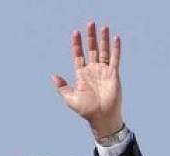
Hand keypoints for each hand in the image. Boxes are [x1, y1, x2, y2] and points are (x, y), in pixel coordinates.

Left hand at [52, 22, 123, 138]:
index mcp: (82, 74)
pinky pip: (115, 59)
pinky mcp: (113, 74)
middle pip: (91, 49)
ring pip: (103, 51)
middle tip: (90, 23)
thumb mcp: (71, 99)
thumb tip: (53, 76)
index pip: (78, 55)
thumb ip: (62, 87)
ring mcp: (103, 71)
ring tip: (103, 27)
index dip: (77, 44)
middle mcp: (93, 70)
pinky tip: (115, 38)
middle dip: (90, 37)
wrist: (102, 118)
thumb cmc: (86, 110)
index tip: (76, 33)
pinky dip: (116, 49)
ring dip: (103, 39)